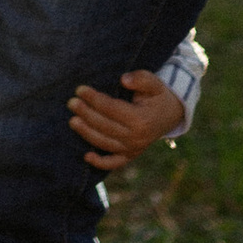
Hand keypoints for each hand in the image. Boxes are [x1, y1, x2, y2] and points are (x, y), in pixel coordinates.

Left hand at [68, 69, 186, 171]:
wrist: (170, 115)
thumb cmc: (157, 96)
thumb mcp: (154, 83)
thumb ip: (141, 79)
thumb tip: (124, 80)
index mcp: (141, 119)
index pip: (111, 109)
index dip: (94, 99)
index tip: (80, 89)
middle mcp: (137, 138)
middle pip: (105, 126)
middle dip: (86, 114)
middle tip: (71, 102)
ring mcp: (133, 149)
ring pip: (105, 143)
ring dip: (86, 133)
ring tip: (72, 121)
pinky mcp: (130, 155)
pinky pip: (114, 162)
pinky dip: (100, 163)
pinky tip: (86, 156)